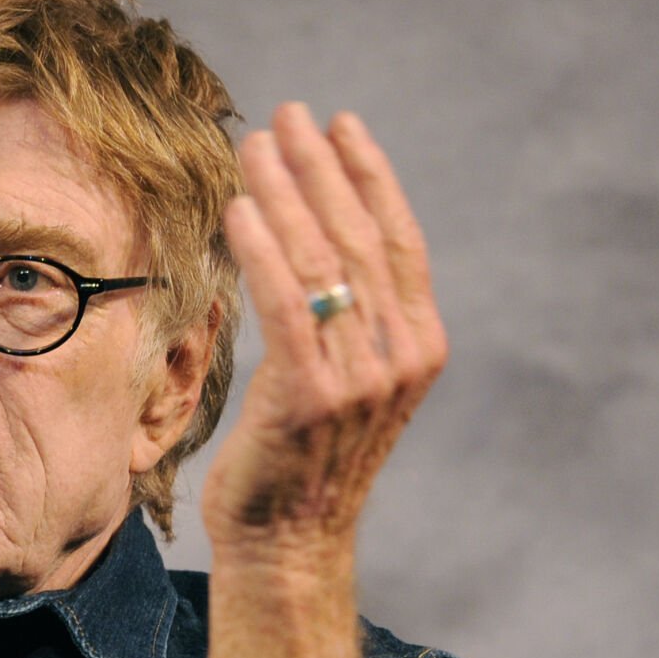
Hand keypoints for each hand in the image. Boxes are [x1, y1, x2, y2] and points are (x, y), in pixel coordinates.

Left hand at [202, 102, 446, 560]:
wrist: (288, 541)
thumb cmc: (298, 457)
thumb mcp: (340, 379)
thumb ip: (342, 320)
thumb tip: (305, 241)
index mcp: (419, 345)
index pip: (396, 239)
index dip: (369, 175)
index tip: (339, 124)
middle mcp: (400, 356)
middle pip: (358, 238)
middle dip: (319, 169)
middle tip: (285, 116)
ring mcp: (360, 379)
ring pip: (321, 263)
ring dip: (284, 195)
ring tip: (251, 147)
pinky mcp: (310, 398)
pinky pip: (286, 308)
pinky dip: (263, 253)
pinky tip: (239, 210)